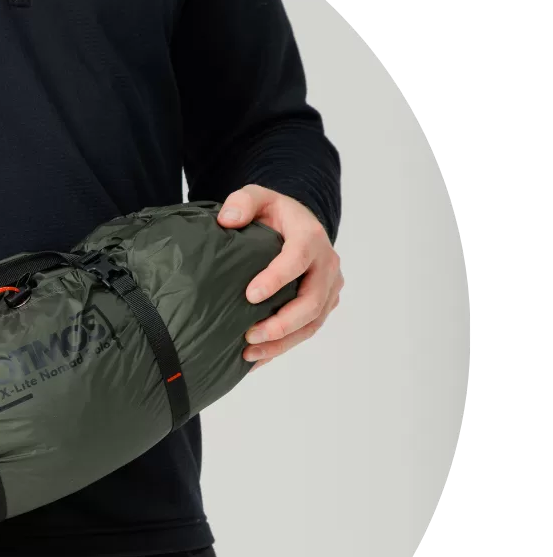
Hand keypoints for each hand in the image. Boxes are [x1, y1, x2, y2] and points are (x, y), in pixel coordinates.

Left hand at [217, 185, 342, 370]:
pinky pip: (307, 331)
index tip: (250, 295)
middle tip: (250, 335)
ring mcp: (328, 288)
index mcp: (310, 237)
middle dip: (282, 323)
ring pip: (312, 323)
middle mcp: (326, 265)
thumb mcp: (258, 197)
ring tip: (250, 353)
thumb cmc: (274, 214)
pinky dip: (283, 347)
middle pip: (311, 301)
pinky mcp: (323, 305)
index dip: (277, 279)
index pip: (298, 259)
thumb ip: (242, 202)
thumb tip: (228, 219)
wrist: (298, 226)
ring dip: (282, 342)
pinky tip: (257, 358)